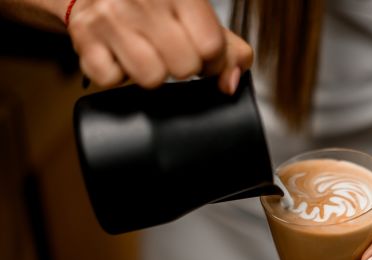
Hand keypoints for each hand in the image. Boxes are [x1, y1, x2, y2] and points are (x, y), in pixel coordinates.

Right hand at [67, 0, 252, 92]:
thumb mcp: (195, 14)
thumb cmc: (153, 4)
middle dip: (183, 68)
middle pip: (184, 67)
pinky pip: (112, 80)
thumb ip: (227, 48)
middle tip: (172, 53)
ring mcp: (111, 17)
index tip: (203, 57)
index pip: (211, 46)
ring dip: (152, 74)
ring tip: (146, 53)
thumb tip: (231, 82)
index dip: (213, 61)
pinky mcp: (84, 36)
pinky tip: (119, 54)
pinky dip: (116, 74)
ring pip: (151, 78)